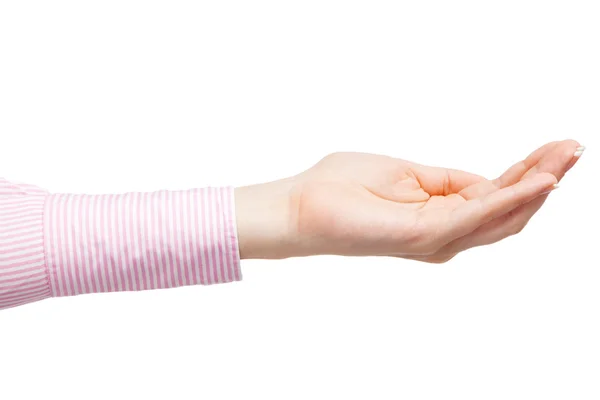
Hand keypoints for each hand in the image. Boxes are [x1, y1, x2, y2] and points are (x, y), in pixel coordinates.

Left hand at [235, 140, 583, 260]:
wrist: (301, 206)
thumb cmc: (342, 187)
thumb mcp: (406, 172)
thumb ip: (448, 181)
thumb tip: (485, 181)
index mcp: (439, 214)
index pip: (495, 194)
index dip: (528, 171)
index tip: (558, 146)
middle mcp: (444, 233)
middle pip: (508, 208)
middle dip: (544, 177)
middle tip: (575, 149)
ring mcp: (436, 237)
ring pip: (501, 216)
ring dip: (536, 185)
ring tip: (566, 158)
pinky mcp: (424, 234)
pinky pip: (476, 215)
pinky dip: (508, 198)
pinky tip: (536, 180)